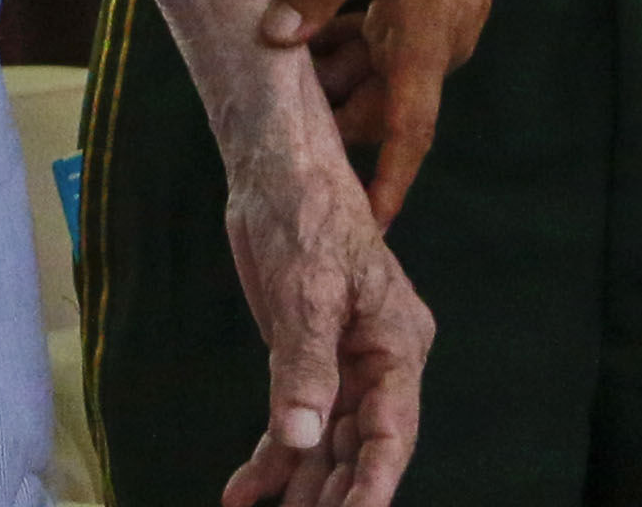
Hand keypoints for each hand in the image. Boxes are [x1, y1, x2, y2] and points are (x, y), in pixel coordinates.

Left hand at [214, 81, 429, 506]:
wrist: (275, 167)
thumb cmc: (304, 215)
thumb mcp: (304, 292)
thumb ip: (304, 369)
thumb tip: (302, 439)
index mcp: (397, 345)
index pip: (390, 433)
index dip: (372, 487)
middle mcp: (379, 362)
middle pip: (360, 449)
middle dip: (333, 497)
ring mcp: (343, 364)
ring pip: (327, 445)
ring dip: (299, 488)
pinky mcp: (307, 359)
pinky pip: (295, 422)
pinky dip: (270, 458)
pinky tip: (243, 492)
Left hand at [257, 0, 555, 225]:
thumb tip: (272, 40)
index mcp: (424, 47)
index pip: (407, 135)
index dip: (387, 186)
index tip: (365, 231)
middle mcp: (432, 51)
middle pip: (379, 109)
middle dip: (332, 124)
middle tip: (270, 131)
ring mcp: (432, 28)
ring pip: (374, 73)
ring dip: (331, 76)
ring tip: (271, 73)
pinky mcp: (426, 4)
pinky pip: (380, 41)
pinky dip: (345, 41)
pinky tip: (304, 26)